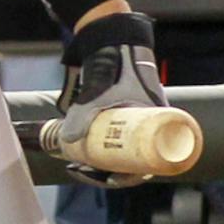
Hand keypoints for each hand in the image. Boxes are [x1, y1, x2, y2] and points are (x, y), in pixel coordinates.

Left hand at [55, 9, 166, 186]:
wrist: (113, 44)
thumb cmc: (117, 69)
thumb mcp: (100, 95)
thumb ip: (82, 116)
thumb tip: (66, 141)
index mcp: (156, 125)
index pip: (149, 163)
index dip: (130, 177)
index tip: (110, 179)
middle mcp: (146, 128)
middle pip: (131, 163)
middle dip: (106, 173)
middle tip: (80, 171)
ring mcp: (131, 124)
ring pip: (118, 153)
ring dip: (99, 164)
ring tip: (75, 166)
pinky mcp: (115, 119)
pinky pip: (108, 142)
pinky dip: (95, 151)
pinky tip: (77, 156)